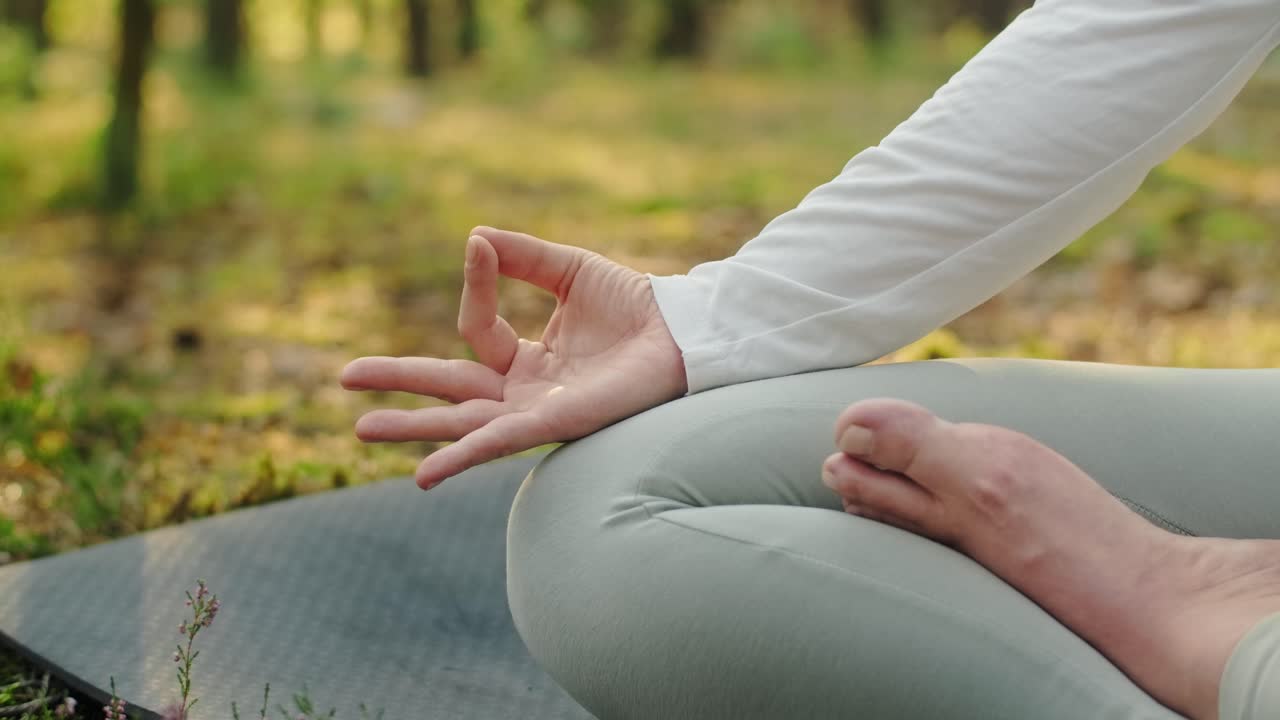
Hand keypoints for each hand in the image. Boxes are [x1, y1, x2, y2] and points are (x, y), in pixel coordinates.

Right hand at [341, 227, 687, 488]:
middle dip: (399, 386)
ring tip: (360, 429)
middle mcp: (525, 392)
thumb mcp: (569, 270)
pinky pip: (499, 443)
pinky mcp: (554, 425)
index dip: (473, 287)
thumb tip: (475, 236)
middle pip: (449, 390)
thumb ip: (522, 258)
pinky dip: (461, 458)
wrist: (684, 332)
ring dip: (412, 429)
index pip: (477, 331)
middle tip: (345, 378)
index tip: (477, 250)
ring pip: (462, 424)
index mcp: (528, 359)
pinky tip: (424, 474)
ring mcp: (536, 413)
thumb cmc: (637, 306)